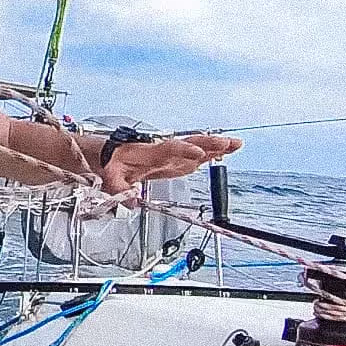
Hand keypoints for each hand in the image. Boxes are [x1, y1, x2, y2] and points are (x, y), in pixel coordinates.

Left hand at [101, 131, 241, 196]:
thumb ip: (119, 189)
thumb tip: (130, 202)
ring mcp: (172, 155)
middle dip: (208, 143)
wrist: (110, 155)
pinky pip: (196, 155)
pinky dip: (211, 153)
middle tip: (226, 142)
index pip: (170, 149)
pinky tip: (226, 152)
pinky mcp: (176, 160)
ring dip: (215, 145)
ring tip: (236, 144)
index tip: (198, 153)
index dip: (184, 151)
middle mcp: (164, 151)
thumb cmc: (112, 163)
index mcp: (149, 153)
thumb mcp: (110, 177)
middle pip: (189, 144)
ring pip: (196, 147)